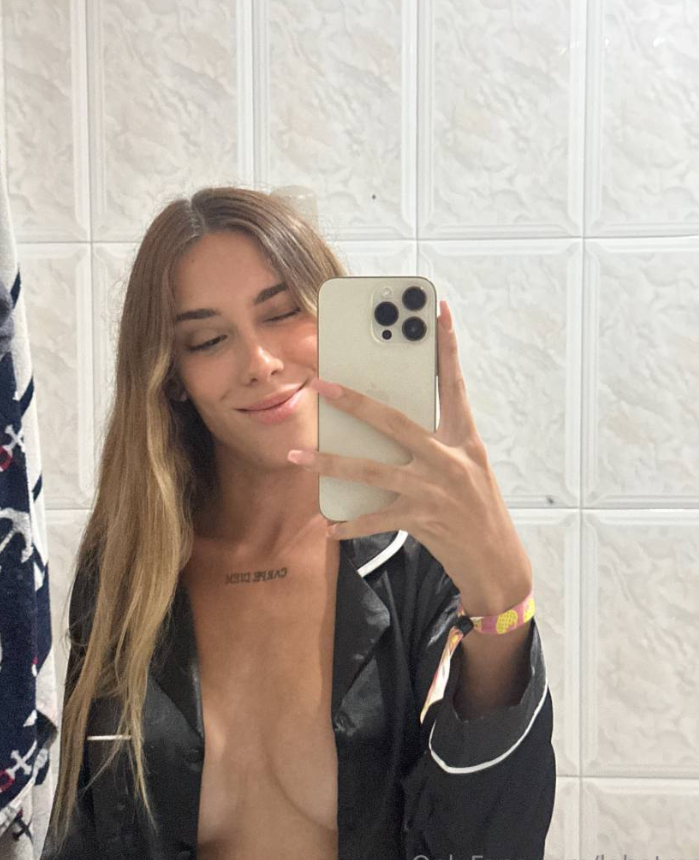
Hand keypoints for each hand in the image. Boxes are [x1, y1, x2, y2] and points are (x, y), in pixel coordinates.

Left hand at [287, 299, 531, 615]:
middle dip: (354, 401)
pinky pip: (375, 518)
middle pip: (394, 421)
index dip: (447, 346)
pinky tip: (326, 525)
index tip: (438, 311)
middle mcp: (450, 459)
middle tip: (320, 384)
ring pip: (371, 470)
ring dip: (329, 462)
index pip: (454, 384)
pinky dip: (348, 524)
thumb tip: (385, 423)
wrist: (497, 561)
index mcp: (464, 438)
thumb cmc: (478, 508)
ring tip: (297, 454)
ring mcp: (435, 491)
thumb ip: (433, 441)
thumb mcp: (466, 466)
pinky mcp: (422, 521)